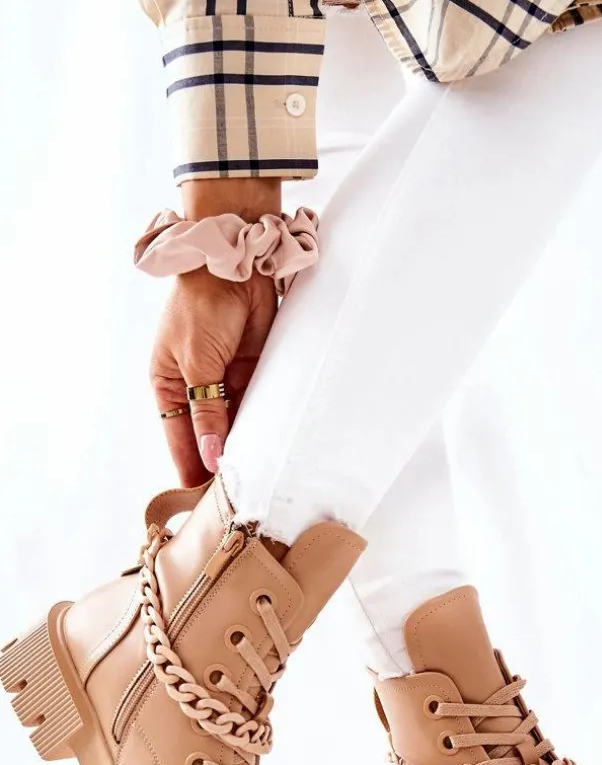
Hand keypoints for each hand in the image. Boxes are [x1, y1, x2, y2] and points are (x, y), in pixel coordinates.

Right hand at [151, 265, 276, 486]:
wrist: (236, 265)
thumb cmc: (201, 307)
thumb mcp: (197, 363)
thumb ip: (206, 412)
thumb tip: (209, 457)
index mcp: (168, 385)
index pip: (178, 437)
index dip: (191, 465)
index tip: (205, 498)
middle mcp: (196, 387)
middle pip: (207, 435)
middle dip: (219, 461)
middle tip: (236, 496)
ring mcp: (225, 381)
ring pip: (234, 425)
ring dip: (243, 446)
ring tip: (256, 479)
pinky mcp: (253, 373)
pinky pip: (257, 408)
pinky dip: (262, 426)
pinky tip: (270, 448)